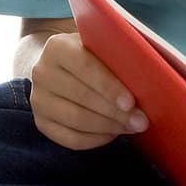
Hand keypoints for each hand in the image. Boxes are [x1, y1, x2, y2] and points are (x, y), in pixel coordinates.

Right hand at [29, 32, 149, 150]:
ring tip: (130, 127)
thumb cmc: (91, 54)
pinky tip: (112, 134)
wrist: (61, 66)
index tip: (130, 102)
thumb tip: (148, 73)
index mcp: (57, 47)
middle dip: (115, 112)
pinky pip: (69, 138)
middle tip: (140, 121)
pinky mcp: (41, 123)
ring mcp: (37, 100)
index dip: (108, 86)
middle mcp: (42, 72)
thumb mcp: (100, 45)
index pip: (85, 67)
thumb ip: (116, 54)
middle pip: (81, 96)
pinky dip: (95, 140)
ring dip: (108, 127)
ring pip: (76, 120)